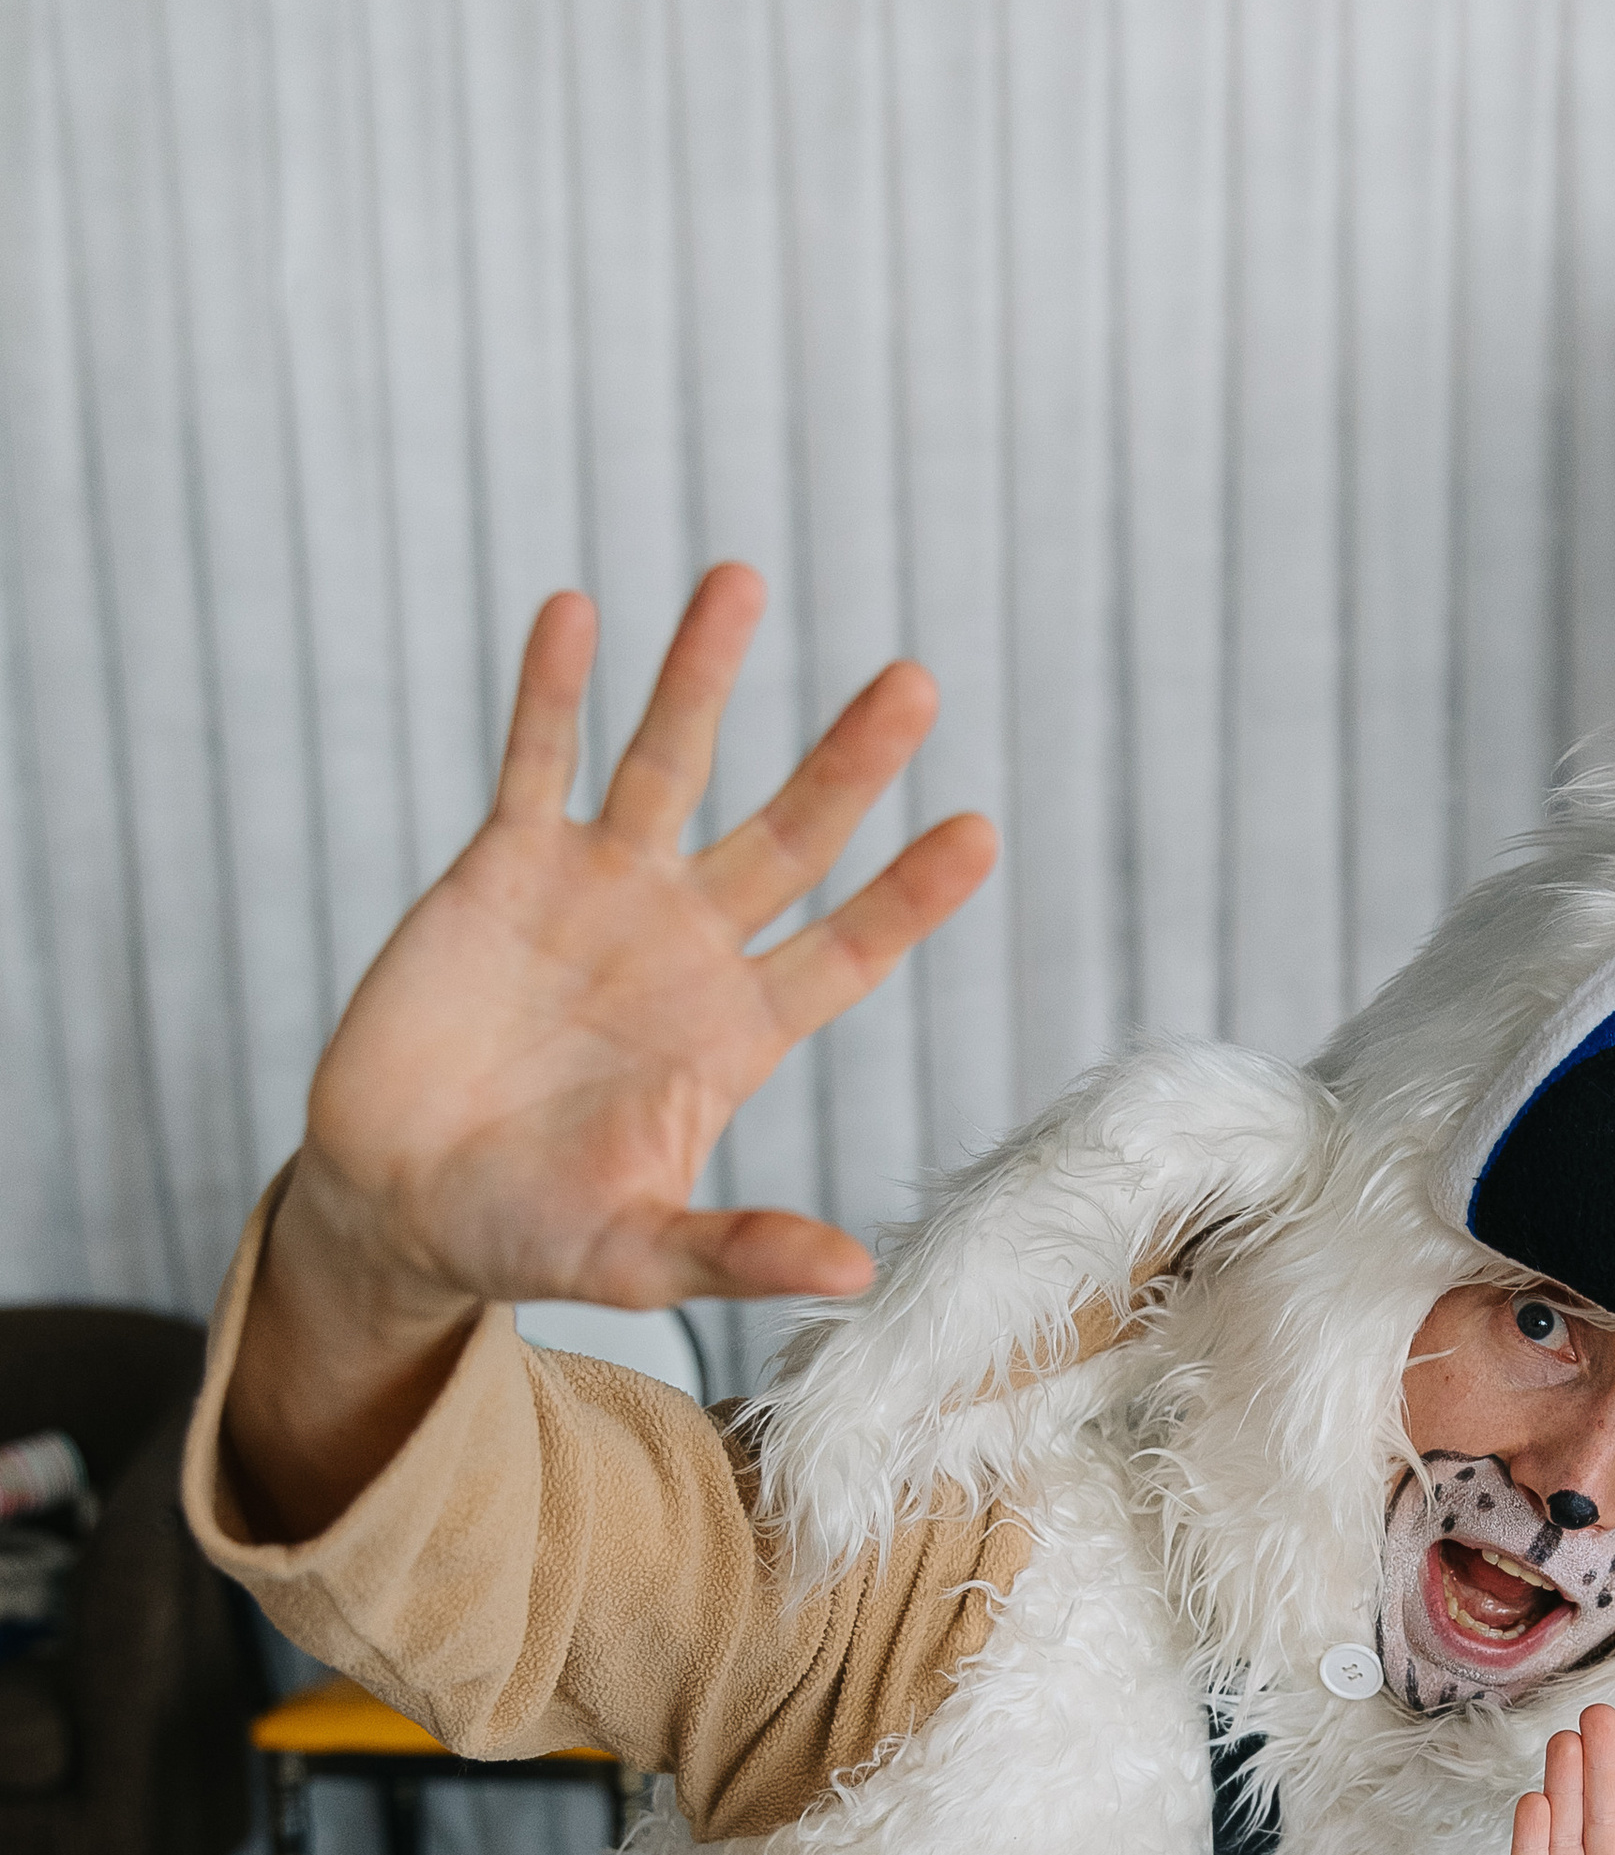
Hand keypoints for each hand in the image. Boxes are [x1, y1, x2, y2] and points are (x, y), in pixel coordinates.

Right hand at [291, 567, 994, 1322]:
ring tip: (741, 580)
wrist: (397, 1201)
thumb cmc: (526, 1236)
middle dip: (846, 762)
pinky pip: (535, 761)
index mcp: (734, 1035)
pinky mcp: (501, 870)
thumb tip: (855, 1274)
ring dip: (701, 676)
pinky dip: (554, 690)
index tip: (977, 834)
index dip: (907, 895)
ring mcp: (596, 895)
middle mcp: (684, 946)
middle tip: (913, 684)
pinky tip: (576, 611)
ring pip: (668, 763)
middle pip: (786, 836)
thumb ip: (739, 1252)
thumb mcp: (638, 1259)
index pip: (845, 951)